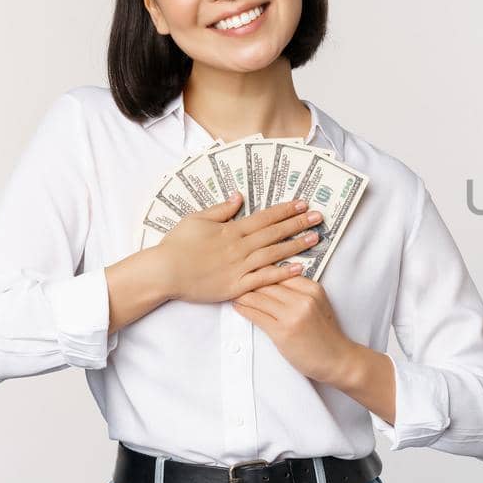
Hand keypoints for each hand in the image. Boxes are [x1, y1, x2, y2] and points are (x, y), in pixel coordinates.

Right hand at [155, 192, 323, 303]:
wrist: (163, 272)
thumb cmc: (176, 245)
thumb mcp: (197, 219)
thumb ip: (221, 209)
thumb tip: (240, 197)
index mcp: (231, 230)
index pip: (265, 217)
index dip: (286, 210)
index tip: (303, 204)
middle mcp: (239, 247)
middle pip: (275, 233)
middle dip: (299, 223)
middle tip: (319, 217)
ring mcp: (239, 267)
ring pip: (274, 254)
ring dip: (296, 245)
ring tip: (315, 238)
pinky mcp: (236, 286)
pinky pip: (263, 279)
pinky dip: (281, 273)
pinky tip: (298, 268)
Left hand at [231, 276, 361, 385]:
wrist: (337, 359)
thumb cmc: (325, 334)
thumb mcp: (318, 304)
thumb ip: (299, 291)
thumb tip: (272, 279)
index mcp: (313, 288)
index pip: (281, 271)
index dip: (262, 269)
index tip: (248, 269)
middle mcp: (303, 298)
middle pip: (267, 281)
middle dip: (248, 280)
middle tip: (232, 279)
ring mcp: (293, 315)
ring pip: (258, 296)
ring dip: (241, 294)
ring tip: (231, 292)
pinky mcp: (282, 331)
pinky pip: (255, 314)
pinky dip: (243, 309)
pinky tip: (236, 306)